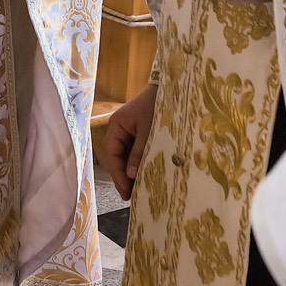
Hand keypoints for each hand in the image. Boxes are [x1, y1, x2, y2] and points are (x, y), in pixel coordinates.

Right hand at [103, 83, 157, 199]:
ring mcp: (129, 130)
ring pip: (126, 155)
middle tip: (130, 196)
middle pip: (117, 156)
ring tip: (137, 189)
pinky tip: (144, 174)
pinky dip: (138, 163)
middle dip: (123, 176)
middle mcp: (119, 128)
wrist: (173, 88)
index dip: (117, 174)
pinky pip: (135, 150)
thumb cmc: (158, 106)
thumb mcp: (149, 131)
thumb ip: (139, 153)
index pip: (112, 153)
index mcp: (116, 125)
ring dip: (131, 171)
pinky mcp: (139, 132)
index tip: (124, 192)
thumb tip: (131, 175)